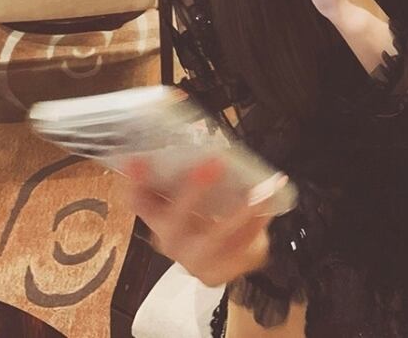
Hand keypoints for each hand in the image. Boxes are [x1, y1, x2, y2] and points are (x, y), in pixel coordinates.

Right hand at [121, 157, 286, 287]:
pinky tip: (269, 202)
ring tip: (258, 192)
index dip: (137, 181)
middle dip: (194, 191)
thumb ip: (192, 173)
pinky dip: (259, 221)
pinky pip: (242, 245)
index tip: (141, 158)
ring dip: (239, 212)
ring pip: (216, 237)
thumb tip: (202, 139)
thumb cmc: (207, 218)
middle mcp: (171, 240)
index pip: (139, 201)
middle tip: (214, 163)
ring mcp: (194, 259)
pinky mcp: (220, 269)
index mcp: (159, 217)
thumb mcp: (194, 198)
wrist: (227, 259)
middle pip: (175, 220)